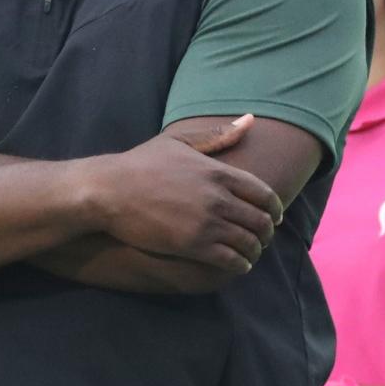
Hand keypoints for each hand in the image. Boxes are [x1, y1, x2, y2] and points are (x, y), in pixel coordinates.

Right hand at [87, 117, 283, 273]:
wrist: (110, 191)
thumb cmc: (140, 164)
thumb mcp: (178, 142)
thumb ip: (216, 135)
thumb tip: (250, 120)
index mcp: (218, 172)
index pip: (263, 193)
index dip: (274, 208)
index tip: (274, 216)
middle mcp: (218, 197)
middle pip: (260, 220)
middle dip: (267, 232)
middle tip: (264, 238)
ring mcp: (207, 223)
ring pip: (248, 242)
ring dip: (255, 250)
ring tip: (252, 253)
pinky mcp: (193, 245)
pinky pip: (230, 259)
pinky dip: (240, 264)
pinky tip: (239, 265)